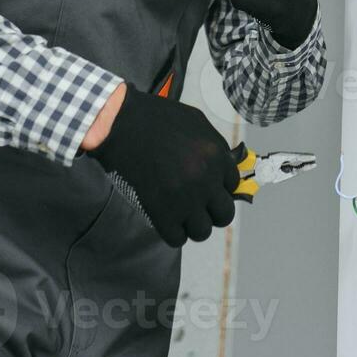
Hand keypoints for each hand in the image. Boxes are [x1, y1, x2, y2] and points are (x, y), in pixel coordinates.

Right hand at [85, 85, 238, 246]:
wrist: (123, 124)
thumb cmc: (158, 118)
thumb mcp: (197, 122)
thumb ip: (215, 145)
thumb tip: (225, 164)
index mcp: (216, 157)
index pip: (233, 187)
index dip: (220, 188)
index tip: (208, 188)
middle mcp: (205, 180)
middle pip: (224, 215)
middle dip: (213, 212)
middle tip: (199, 206)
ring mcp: (185, 198)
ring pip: (202, 231)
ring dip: (193, 225)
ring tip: (181, 214)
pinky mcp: (162, 211)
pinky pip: (177, 238)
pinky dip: (173, 233)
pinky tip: (166, 220)